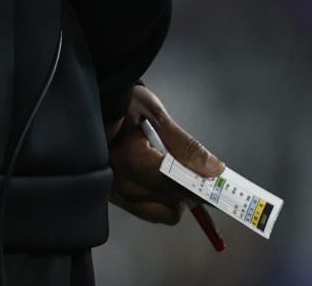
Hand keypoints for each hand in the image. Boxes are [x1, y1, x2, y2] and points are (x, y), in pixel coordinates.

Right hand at [104, 84, 225, 224]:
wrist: (86, 99)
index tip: (225, 192)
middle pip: (175, 204)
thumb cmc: (119, 100)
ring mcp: (116, 192)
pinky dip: (159, 201)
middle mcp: (122, 183)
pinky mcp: (112, 195)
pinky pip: (147, 211)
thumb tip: (214, 169)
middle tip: (198, 175)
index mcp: (132, 161)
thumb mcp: (153, 114)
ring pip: (163, 213)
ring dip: (175, 199)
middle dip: (191, 192)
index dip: (206, 190)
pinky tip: (156, 180)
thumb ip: (185, 145)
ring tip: (171, 174)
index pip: (180, 187)